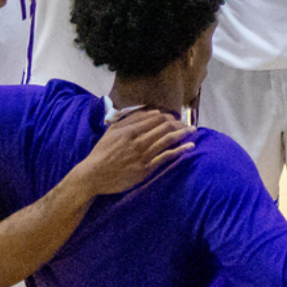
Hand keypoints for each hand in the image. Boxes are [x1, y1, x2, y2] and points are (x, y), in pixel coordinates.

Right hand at [71, 109, 194, 196]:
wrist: (94, 175)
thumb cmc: (102, 152)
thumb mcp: (112, 131)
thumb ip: (129, 119)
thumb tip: (150, 111)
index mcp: (129, 130)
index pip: (155, 118)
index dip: (168, 116)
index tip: (175, 117)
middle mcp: (138, 140)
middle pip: (164, 127)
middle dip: (178, 123)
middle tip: (186, 124)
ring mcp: (143, 155)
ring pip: (167, 140)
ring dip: (183, 133)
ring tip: (193, 130)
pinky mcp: (146, 169)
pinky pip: (166, 157)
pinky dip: (180, 150)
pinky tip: (190, 146)